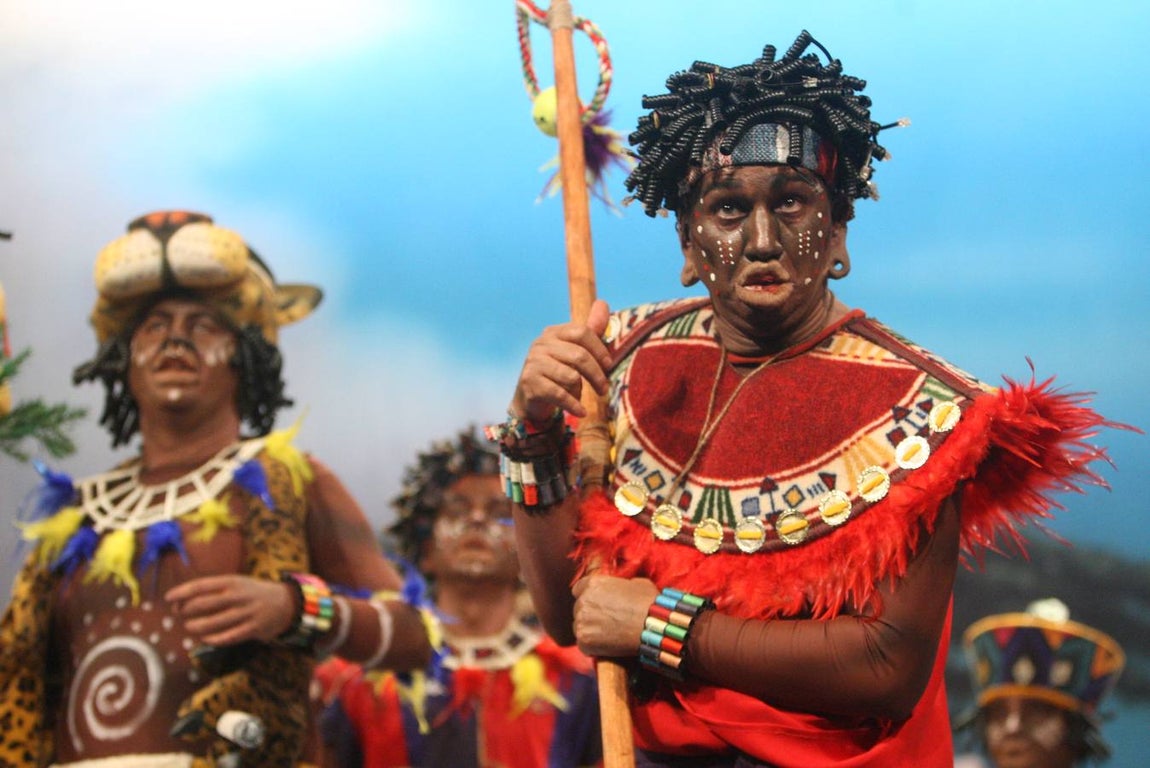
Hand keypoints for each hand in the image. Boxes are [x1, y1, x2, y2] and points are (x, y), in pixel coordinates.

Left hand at [165, 575, 295, 645]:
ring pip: (214, 622)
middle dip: (186, 609)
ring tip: (189, 626)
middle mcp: (238, 596)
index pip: (202, 585)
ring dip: (197, 626)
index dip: (183, 592)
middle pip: (205, 603)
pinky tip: (205, 638)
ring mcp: (246, 612)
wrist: (285, 603)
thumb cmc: (252, 593)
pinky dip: (214, 639)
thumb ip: (215, 591)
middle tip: (178, 613)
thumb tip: (184, 601)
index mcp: (233, 581)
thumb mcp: (237, 583)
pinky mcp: (253, 628)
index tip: (168, 598)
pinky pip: (228, 636)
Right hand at [511, 299, 611, 420]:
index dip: (599, 349)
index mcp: (553, 332)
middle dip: (597, 375)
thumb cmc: (558, 372)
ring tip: (581, 396)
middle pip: (579, 356)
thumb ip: (590, 329)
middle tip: (604, 389)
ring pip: (570, 376)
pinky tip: (580, 411)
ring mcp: (533, 363)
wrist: (530, 398)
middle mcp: (540, 344)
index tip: (608, 365)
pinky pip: (559, 394)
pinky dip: (573, 405)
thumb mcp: (574, 350)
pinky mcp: (530, 383)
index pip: (582, 332)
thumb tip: (603, 303)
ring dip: (581, 391)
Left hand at [571, 574, 657, 657]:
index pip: (579, 589)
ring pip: (580, 627)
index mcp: (592, 584)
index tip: (598, 604)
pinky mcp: (584, 640)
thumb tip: (619, 591)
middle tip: (606, 622)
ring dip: (590, 630)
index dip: (589, 597)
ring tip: (609, 635)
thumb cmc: (648, 603)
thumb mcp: (636, 583)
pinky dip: (593, 647)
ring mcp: (581, 621)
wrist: (652, 626)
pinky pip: (584, 644)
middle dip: (590, 615)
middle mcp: (583, 600)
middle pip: (579, 609)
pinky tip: (608, 646)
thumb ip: (619, 585)